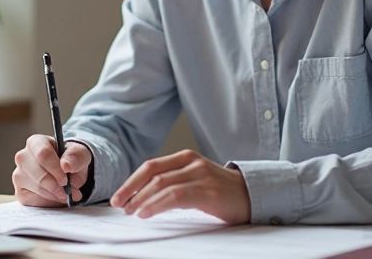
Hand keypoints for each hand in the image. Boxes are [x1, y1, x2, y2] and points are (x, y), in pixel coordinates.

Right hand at [12, 134, 90, 206]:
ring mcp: (19, 175)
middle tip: (69, 191)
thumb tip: (67, 165)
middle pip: (38, 174)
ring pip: (36, 189)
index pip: (43, 154)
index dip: (55, 169)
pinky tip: (56, 197)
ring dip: (55, 195)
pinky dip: (49, 202)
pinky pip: (34, 201)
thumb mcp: (80, 154)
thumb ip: (76, 156)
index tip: (66, 179)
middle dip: (56, 186)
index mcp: (36, 142)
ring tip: (67, 194)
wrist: (68, 173)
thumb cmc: (71, 160)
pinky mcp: (20, 192)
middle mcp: (23, 157)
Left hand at [110, 149, 250, 223]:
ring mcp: (201, 175)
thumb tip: (143, 196)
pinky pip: (175, 196)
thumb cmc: (221, 192)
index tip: (118, 196)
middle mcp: (192, 162)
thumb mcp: (195, 179)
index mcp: (185, 158)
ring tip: (131, 212)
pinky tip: (147, 213)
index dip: (131, 181)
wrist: (253, 195)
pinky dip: (157, 204)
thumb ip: (174, 181)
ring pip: (162, 184)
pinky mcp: (208, 191)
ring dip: (141, 199)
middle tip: (119, 205)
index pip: (150, 166)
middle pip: (152, 173)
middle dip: (131, 190)